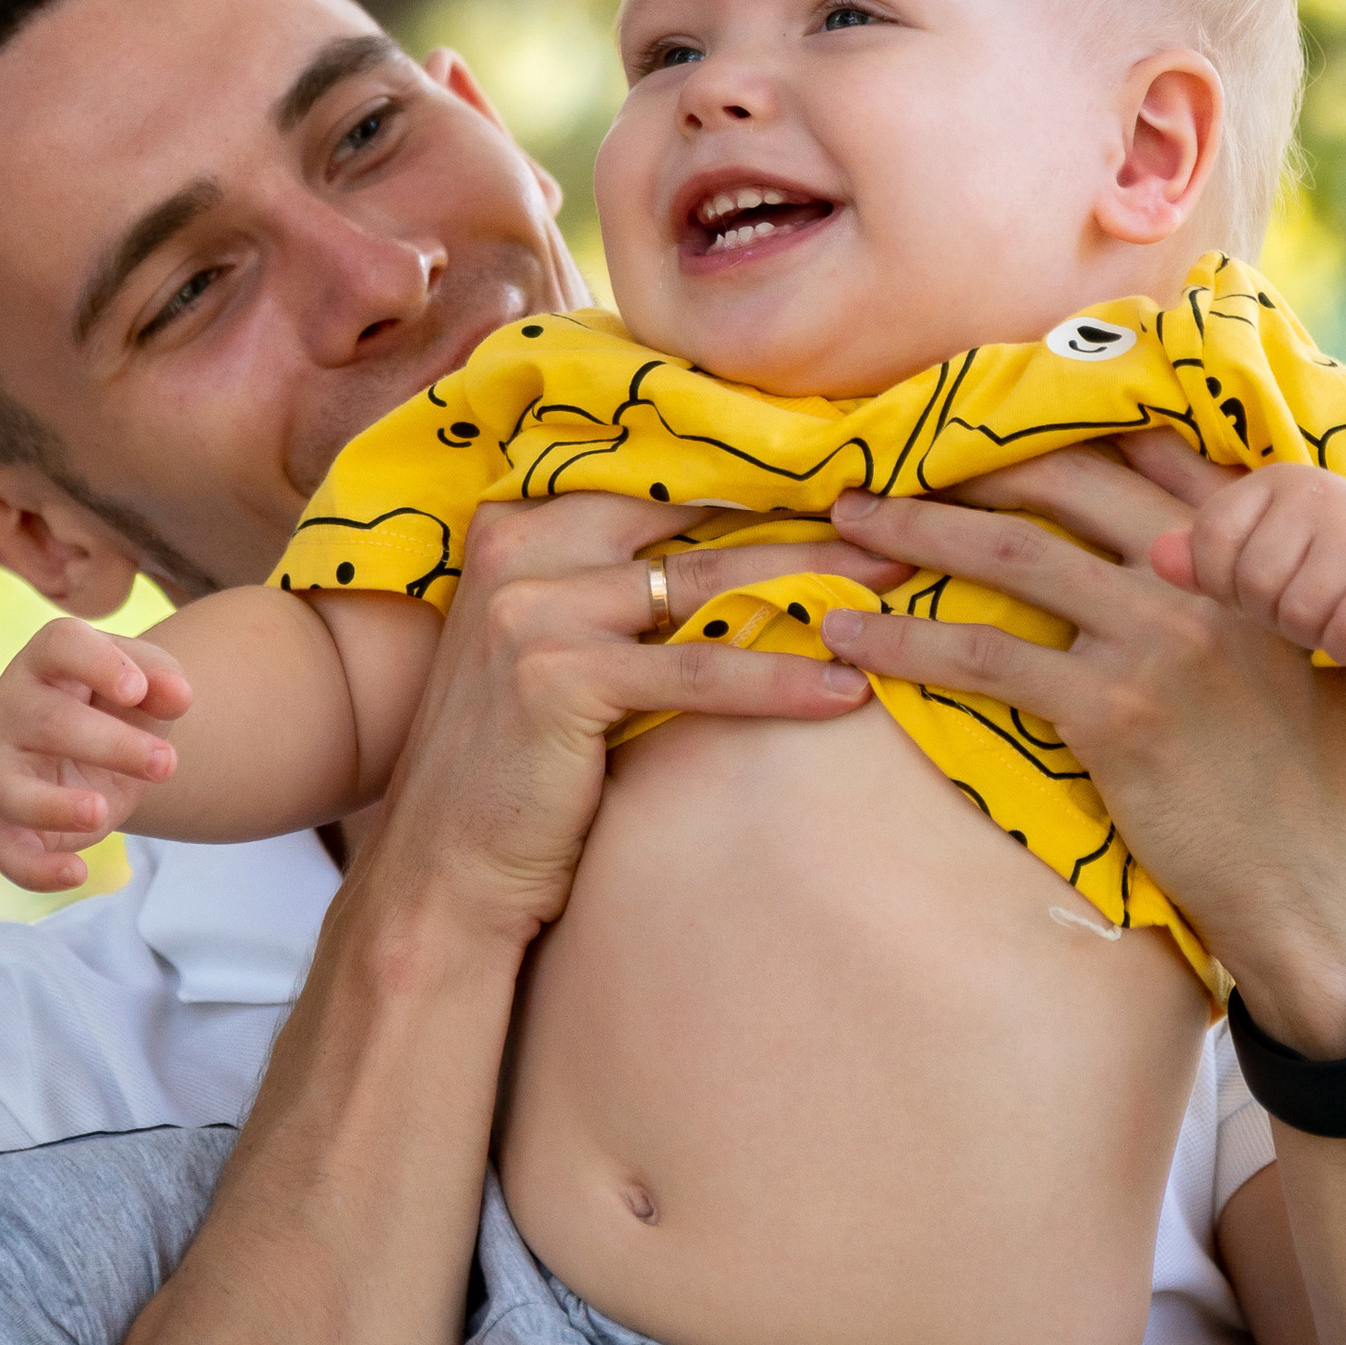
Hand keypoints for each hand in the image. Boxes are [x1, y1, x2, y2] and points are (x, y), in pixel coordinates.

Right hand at [0, 617, 192, 892]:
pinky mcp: (6, 823)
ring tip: (104, 811)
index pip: (61, 645)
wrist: (101, 747)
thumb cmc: (119, 700)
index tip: (138, 690)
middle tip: (167, 763)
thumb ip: (163, 678)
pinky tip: (78, 875)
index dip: (98, 664)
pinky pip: (7, 852)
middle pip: (49, 722)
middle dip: (112, 745)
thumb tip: (178, 696)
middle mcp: (13, 708)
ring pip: (10, 790)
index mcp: (48, 660)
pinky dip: (36, 870)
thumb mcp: (148, 679)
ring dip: (54, 805)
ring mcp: (2, 767)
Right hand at [347, 492, 881, 962]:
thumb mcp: (564, 644)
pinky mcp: (553, 675)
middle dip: (802, 516)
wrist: (444, 868)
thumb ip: (625, 581)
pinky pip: (693, 672)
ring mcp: (531, 606)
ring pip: (704, 585)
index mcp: (520, 518)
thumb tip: (754, 541)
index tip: (850, 476)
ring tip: (897, 587)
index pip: (662, 477)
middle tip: (901, 519)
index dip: (758, 477)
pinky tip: (844, 691)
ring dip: (813, 585)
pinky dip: (776, 681)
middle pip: (691, 517)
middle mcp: (518, 543)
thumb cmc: (522, 760)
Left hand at [823, 440, 1345, 1055]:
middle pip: (1066, 478)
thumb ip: (1248, 584)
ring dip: (913, 530)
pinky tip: (849, 637)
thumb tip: (1174, 545)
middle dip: (968, 458)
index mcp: (1256, 547)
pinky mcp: (1118, 713)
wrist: (1343, 892)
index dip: (1054, 419)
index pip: (1143, 445)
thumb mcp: (1308, 651)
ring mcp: (1162, 637)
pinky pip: (986, 655)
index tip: (977, 411)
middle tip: (892, 451)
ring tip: (845, 522)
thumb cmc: (1325, 784)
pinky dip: (905, 641)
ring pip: (1011, 552)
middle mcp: (1210, 571)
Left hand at [1144, 450, 1345, 682]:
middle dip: (1275, 614)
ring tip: (1341, 613)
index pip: (1212, 541)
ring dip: (1317, 634)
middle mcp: (1322, 492)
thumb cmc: (1322, 573)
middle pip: (1254, 583)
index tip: (1262, 585)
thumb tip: (1157, 557)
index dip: (1227, 584)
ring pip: (1300, 615)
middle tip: (1311, 604)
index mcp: (1275, 481)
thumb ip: (1205, 556)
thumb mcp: (1259, 557)